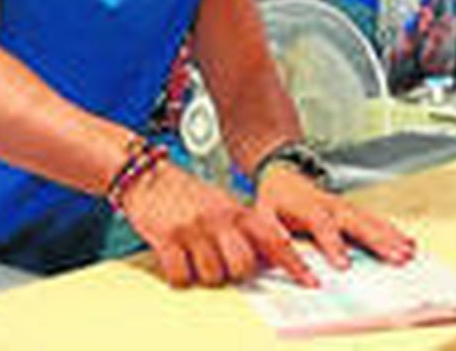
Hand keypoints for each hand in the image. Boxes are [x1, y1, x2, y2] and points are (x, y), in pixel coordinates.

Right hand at [120, 161, 315, 288]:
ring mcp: (194, 230)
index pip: (274, 239)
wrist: (145, 175)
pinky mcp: (167, 239)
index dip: (293, 262)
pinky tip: (177, 261)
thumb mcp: (222, 203)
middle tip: (221, 263)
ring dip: (204, 274)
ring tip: (194, 256)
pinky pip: (182, 276)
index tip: (309, 280)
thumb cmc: (185, 194)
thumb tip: (270, 255)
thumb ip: (246, 226)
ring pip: (213, 276)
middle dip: (234, 273)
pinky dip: (180, 276)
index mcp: (236, 210)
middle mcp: (219, 219)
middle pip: (243, 267)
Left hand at [255, 166, 415, 270]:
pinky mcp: (353, 210)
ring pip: (371, 220)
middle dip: (378, 241)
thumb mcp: (262, 217)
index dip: (333, 245)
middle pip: (357, 223)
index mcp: (308, 208)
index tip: (343, 265)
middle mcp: (331, 206)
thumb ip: (272, 236)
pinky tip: (408, 242)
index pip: (322, 226)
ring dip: (391, 237)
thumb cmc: (273, 200)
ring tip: (409, 252)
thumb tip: (278, 256)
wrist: (282, 174)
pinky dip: (393, 230)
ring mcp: (345, 207)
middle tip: (396, 258)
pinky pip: (376, 220)